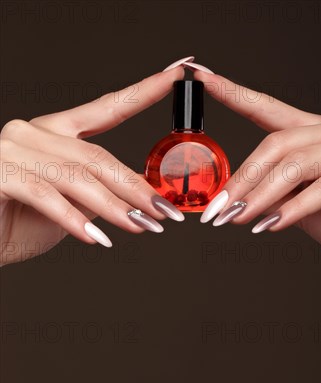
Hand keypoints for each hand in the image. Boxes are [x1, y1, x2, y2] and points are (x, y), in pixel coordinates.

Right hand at [0, 66, 184, 265]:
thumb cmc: (18, 224)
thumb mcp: (70, 208)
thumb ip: (100, 197)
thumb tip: (143, 202)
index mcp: (52, 133)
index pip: (104, 109)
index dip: (141, 94)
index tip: (174, 77)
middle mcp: (32, 132)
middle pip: (96, 155)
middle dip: (136, 187)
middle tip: (165, 211)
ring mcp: (11, 148)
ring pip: (76, 176)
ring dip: (114, 206)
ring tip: (141, 226)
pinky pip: (44, 194)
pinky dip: (73, 218)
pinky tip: (96, 238)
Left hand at [195, 70, 320, 261]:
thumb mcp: (301, 204)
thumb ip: (274, 193)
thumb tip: (236, 198)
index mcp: (320, 132)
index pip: (272, 109)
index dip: (238, 95)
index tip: (206, 80)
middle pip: (279, 143)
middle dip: (242, 178)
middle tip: (218, 208)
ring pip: (297, 164)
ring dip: (261, 195)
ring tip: (237, 219)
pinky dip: (295, 208)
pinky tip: (273, 225)